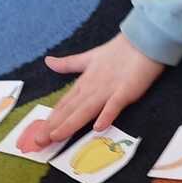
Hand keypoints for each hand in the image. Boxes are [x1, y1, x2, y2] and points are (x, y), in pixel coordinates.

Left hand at [31, 33, 164, 147]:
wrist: (143, 41)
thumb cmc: (119, 52)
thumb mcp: (89, 58)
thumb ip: (69, 63)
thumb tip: (48, 61)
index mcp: (84, 82)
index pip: (64, 103)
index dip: (51, 118)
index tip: (39, 133)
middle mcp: (92, 88)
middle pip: (71, 110)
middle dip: (54, 126)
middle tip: (39, 142)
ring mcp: (108, 90)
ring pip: (86, 109)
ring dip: (71, 123)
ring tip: (56, 136)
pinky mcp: (126, 91)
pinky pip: (115, 104)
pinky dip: (107, 114)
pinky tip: (98, 127)